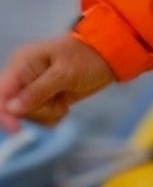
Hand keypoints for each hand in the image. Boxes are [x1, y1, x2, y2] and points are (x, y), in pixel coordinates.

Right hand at [0, 34, 114, 132]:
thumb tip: (11, 108)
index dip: (4, 113)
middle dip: (37, 111)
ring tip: (64, 100)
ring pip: (28, 116)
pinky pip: (40, 119)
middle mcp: (23, 77)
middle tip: (58, 101)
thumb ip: (37, 91)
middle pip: (14, 109)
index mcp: (22, 64)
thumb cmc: (87, 58)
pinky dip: (53, 116)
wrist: (108, 57)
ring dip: (48, 114)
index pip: (1, 93)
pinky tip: (65, 106)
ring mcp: (33, 90)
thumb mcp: (64, 73)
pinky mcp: (44, 100)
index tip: (18, 128)